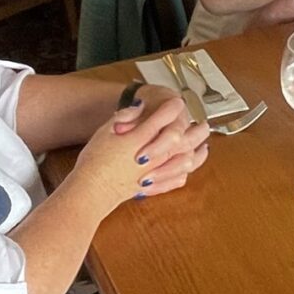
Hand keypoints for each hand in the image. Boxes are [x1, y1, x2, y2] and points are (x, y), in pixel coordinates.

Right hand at [73, 88, 208, 211]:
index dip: (171, 108)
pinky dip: (186, 171)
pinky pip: (177, 179)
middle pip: (180, 139)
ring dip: (197, 153)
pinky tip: (189, 166)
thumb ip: (124, 117)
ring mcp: (154, 173)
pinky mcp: (154, 187)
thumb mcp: (105, 132)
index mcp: (138, 138)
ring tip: (204, 146)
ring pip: (184, 160)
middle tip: (203, 124)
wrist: (89, 190)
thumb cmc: (95, 160)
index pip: (162, 118)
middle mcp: (150, 156)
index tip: (177, 102)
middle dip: (195, 130)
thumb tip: (140, 106)